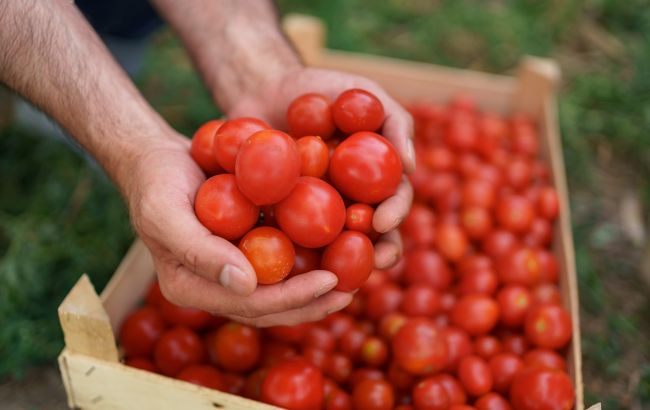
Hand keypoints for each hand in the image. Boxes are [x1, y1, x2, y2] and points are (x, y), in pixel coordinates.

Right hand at [126, 134, 351, 325]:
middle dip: (311, 303)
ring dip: (315, 290)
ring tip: (354, 280)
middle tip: (350, 291)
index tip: (330, 281)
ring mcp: (232, 269)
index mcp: (193, 289)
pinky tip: (338, 250)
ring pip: (278, 290)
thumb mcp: (167, 213)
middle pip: (269, 307)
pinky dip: (307, 259)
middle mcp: (215, 286)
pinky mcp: (245, 249)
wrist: (157, 159)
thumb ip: (200, 251)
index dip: (291, 298)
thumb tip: (247, 285)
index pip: (248, 305)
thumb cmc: (156, 183)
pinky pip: (279, 261)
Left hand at [229, 67, 414, 268]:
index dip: (394, 215)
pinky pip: (284, 239)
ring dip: (337, 264)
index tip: (384, 221)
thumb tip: (411, 164)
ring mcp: (314, 212)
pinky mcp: (279, 217)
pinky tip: (284, 266)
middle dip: (375, 252)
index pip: (392, 202)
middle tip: (371, 261)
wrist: (264, 87)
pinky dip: (288, 253)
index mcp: (373, 179)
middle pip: (369, 235)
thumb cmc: (321, 87)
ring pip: (331, 247)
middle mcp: (349, 201)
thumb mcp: (362, 91)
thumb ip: (394, 120)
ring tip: (334, 276)